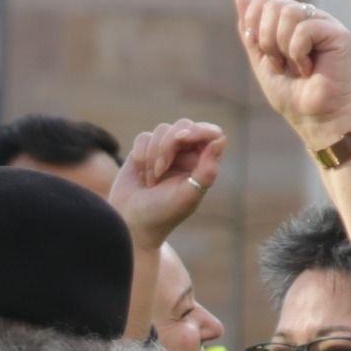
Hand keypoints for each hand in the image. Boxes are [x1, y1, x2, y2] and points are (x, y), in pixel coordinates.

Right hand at [112, 119, 225, 247]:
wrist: (131, 224)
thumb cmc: (162, 214)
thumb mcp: (188, 196)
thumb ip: (207, 171)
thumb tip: (219, 141)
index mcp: (203, 164)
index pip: (212, 134)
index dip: (200, 130)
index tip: (183, 139)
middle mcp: (187, 154)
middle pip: (184, 126)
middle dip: (168, 145)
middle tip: (160, 171)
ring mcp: (165, 151)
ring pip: (162, 130)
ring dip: (152, 156)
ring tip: (151, 181)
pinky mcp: (144, 151)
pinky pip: (143, 137)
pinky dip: (140, 156)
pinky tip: (141, 176)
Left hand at [235, 0, 350, 150]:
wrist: (312, 117)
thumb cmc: (289, 93)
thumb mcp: (259, 59)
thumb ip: (249, 29)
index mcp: (290, 20)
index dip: (254, 19)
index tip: (258, 47)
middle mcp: (309, 16)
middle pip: (274, 4)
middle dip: (266, 39)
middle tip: (279, 62)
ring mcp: (324, 23)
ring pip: (288, 12)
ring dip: (281, 46)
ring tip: (293, 66)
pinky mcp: (338, 34)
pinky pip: (304, 29)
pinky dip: (297, 53)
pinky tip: (308, 68)